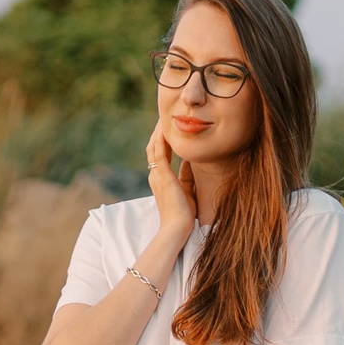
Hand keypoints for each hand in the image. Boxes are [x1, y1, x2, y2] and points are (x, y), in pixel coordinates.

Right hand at [146, 118, 195, 238]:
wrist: (177, 228)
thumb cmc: (183, 214)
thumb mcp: (186, 189)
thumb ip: (186, 175)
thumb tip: (190, 160)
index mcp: (160, 178)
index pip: (158, 154)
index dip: (162, 139)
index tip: (168, 126)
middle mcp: (155, 175)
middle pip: (153, 147)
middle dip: (158, 131)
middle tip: (164, 116)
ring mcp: (157, 176)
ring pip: (154, 148)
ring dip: (158, 132)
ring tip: (163, 118)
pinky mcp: (162, 177)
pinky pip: (158, 154)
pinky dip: (160, 141)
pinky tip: (164, 130)